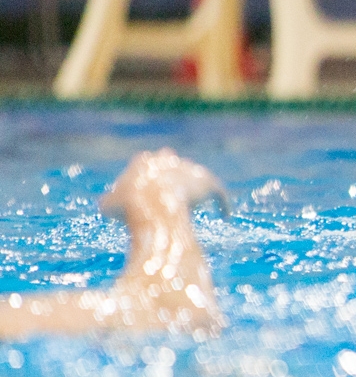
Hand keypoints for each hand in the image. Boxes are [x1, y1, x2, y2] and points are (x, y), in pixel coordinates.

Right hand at [100, 147, 229, 220]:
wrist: (155, 207)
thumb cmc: (129, 207)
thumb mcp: (109, 207)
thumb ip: (110, 202)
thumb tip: (109, 204)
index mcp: (144, 162)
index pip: (145, 162)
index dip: (146, 175)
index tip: (145, 187)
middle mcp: (169, 161)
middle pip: (172, 163)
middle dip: (172, 172)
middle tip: (174, 188)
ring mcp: (190, 170)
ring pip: (196, 177)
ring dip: (196, 189)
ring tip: (196, 203)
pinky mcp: (208, 182)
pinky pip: (218, 192)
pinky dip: (222, 203)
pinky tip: (225, 215)